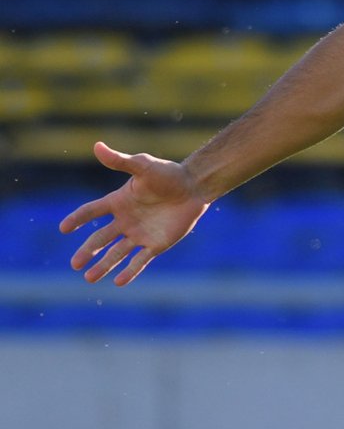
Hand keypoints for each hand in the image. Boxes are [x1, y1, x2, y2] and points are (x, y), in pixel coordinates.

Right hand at [59, 142, 210, 285]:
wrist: (194, 187)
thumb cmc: (168, 174)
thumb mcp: (143, 166)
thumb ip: (120, 161)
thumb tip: (97, 146)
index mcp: (118, 202)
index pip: (91, 211)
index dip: (77, 218)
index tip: (64, 228)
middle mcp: (125, 220)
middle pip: (100, 239)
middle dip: (86, 251)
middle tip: (74, 265)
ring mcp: (140, 234)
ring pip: (116, 253)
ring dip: (103, 265)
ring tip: (89, 278)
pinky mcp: (156, 244)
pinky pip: (140, 260)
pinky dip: (130, 271)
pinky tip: (118, 282)